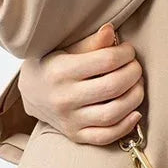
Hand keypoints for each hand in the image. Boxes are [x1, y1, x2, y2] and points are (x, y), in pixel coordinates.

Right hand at [19, 24, 145, 145]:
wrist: (29, 93)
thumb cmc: (51, 64)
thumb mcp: (65, 48)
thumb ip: (90, 42)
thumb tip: (111, 31)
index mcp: (60, 71)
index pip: (105, 61)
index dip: (125, 54)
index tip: (128, 50)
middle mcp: (64, 98)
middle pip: (113, 87)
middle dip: (133, 73)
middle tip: (136, 67)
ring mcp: (69, 120)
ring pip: (113, 113)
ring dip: (135, 98)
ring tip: (138, 85)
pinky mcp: (75, 135)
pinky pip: (106, 136)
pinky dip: (126, 126)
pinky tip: (135, 112)